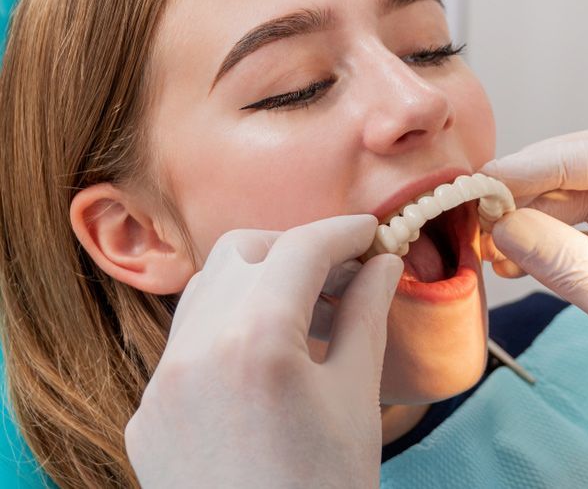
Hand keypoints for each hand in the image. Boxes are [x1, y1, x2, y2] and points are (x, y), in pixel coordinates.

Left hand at [125, 215, 402, 488]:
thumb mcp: (358, 396)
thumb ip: (368, 315)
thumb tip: (382, 263)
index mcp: (258, 339)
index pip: (303, 248)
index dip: (345, 231)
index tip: (372, 233)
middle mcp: (196, 349)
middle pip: (243, 251)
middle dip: (296, 248)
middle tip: (342, 273)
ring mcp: (163, 383)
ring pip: (206, 291)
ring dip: (257, 282)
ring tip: (305, 312)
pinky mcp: (148, 414)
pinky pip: (185, 343)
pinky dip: (226, 328)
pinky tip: (265, 360)